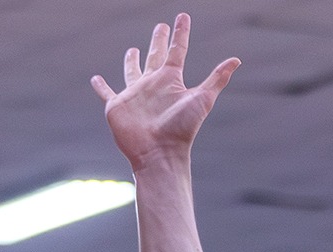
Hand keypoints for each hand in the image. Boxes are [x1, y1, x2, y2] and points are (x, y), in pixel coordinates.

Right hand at [92, 13, 239, 169]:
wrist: (159, 153)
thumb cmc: (181, 129)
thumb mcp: (202, 99)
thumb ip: (217, 79)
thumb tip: (236, 59)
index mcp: (171, 80)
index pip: (177, 50)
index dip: (181, 33)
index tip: (182, 17)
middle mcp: (153, 84)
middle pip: (156, 56)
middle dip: (158, 41)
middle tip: (160, 26)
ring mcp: (134, 95)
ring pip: (132, 71)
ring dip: (131, 60)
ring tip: (132, 49)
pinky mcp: (117, 106)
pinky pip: (106, 93)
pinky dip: (101, 86)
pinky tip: (96, 79)